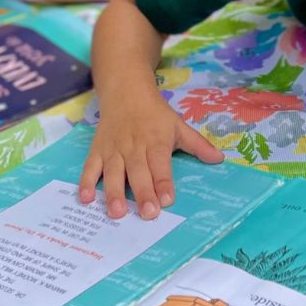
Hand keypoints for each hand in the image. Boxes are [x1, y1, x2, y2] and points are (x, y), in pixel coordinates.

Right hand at [78, 92, 222, 220]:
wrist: (125, 91)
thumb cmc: (155, 114)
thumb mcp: (178, 125)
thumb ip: (197, 145)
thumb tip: (219, 159)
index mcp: (156, 141)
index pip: (160, 164)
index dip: (163, 182)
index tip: (167, 201)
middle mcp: (134, 146)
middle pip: (138, 172)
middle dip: (142, 193)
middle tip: (147, 214)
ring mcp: (113, 149)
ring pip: (113, 172)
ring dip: (114, 192)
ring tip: (117, 213)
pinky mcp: (97, 149)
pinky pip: (90, 166)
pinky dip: (87, 182)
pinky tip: (85, 199)